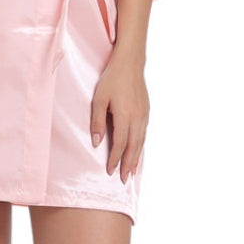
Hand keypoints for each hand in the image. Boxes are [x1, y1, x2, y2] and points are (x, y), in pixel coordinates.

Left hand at [90, 52, 149, 183]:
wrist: (130, 63)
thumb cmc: (112, 79)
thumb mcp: (99, 98)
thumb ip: (97, 121)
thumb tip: (96, 142)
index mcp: (124, 115)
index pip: (119, 143)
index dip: (115, 158)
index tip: (110, 171)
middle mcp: (137, 118)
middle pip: (133, 147)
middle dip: (128, 164)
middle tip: (124, 180)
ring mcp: (144, 115)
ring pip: (141, 142)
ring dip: (136, 158)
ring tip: (132, 172)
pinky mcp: (147, 111)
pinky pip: (144, 134)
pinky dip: (141, 146)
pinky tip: (138, 151)